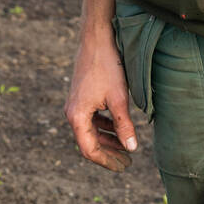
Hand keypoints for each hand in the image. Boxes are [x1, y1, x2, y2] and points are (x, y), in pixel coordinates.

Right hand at [64, 30, 137, 171]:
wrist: (96, 38)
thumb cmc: (107, 67)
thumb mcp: (119, 98)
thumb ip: (124, 126)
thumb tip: (132, 149)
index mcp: (77, 117)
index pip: (90, 150)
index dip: (107, 161)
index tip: (124, 165)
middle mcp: (72, 113)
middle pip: (89, 142)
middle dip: (109, 152)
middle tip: (127, 160)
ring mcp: (75, 104)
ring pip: (90, 130)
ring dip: (107, 138)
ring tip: (126, 145)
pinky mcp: (80, 96)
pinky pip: (91, 118)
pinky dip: (104, 125)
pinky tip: (118, 125)